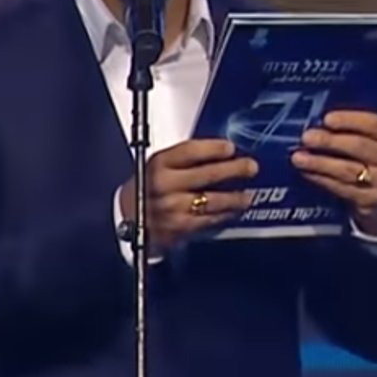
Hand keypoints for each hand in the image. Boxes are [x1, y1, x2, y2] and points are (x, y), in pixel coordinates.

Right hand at [118, 139, 257, 254]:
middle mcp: (163, 185)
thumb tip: (225, 151)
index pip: (190, 151)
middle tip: (251, 167)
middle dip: (233, 170)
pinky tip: (233, 211)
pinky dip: (223, 215)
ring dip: (234, 198)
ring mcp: (170, 208)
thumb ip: (188, 158)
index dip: (213, 149)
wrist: (124, 218)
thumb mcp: (160, 165)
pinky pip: (207, 221)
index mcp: (159, 164)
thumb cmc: (147, 187)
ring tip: (248, 196)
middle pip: (205, 175)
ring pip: (211, 201)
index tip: (231, 148)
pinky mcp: (177, 229)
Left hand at [291, 110, 376, 236]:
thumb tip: (317, 125)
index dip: (350, 120)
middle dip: (330, 141)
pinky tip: (307, 172)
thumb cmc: (370, 161)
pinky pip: (341, 188)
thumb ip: (351, 131)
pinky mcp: (371, 200)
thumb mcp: (371, 143)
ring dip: (320, 162)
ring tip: (299, 158)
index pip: (374, 124)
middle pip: (359, 146)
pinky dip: (321, 179)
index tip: (326, 119)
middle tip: (306, 138)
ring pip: (348, 169)